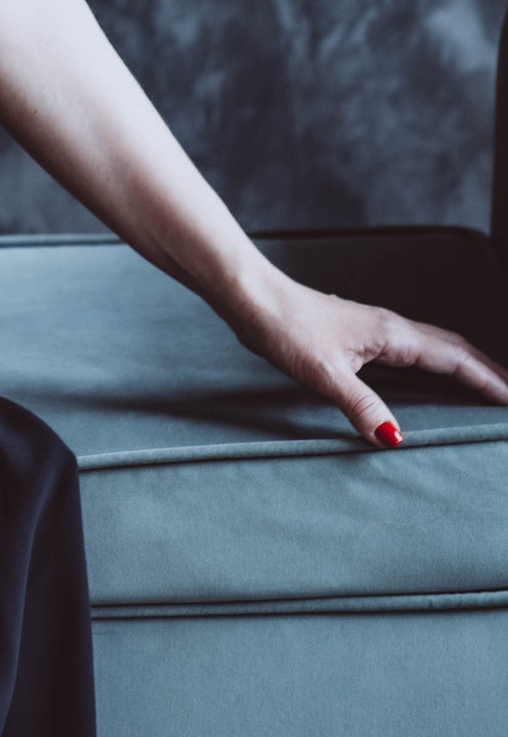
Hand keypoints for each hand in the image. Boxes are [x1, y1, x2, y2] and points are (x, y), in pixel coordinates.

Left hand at [226, 266, 507, 445]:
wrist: (253, 297)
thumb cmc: (285, 327)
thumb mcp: (324, 373)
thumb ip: (361, 406)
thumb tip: (395, 439)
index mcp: (393, 335)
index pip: (456, 358)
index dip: (489, 379)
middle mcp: (392, 328)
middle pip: (454, 349)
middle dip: (488, 371)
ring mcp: (377, 329)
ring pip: (435, 347)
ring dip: (465, 366)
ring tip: (487, 388)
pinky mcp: (361, 335)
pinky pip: (414, 350)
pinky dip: (437, 364)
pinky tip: (431, 378)